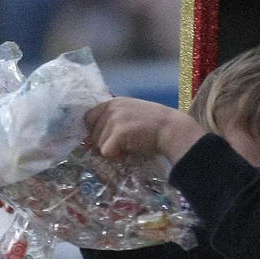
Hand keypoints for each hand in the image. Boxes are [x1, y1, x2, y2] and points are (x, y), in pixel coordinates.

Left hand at [83, 99, 203, 163]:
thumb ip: (114, 118)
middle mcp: (110, 108)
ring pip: (98, 145)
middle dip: (105, 142)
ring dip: (112, 149)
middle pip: (92, 134)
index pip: (88, 118)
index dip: (96, 131)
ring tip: (129, 144)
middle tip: (124, 142)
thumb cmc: (153, 125)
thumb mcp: (131, 113)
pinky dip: (117, 156)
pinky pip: (106, 152)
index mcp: (112, 102)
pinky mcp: (118, 133)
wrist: (171, 129)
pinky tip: (130, 149)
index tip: (108, 137)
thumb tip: (94, 136)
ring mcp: (113, 120)